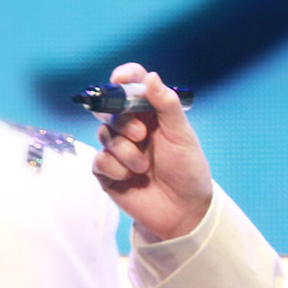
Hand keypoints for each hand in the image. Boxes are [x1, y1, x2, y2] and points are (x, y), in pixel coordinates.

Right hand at [92, 64, 213, 240]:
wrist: (186, 211)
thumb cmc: (188, 170)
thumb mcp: (182, 135)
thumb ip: (166, 105)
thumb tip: (151, 76)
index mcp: (151, 114)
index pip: (131, 85)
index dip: (123, 77)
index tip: (120, 79)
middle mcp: (132, 128)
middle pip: (110, 109)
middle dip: (123, 121)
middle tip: (141, 135)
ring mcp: (118, 150)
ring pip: (104, 135)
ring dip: (125, 151)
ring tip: (145, 167)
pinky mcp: (108, 172)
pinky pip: (99, 160)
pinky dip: (115, 167)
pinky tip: (132, 178)